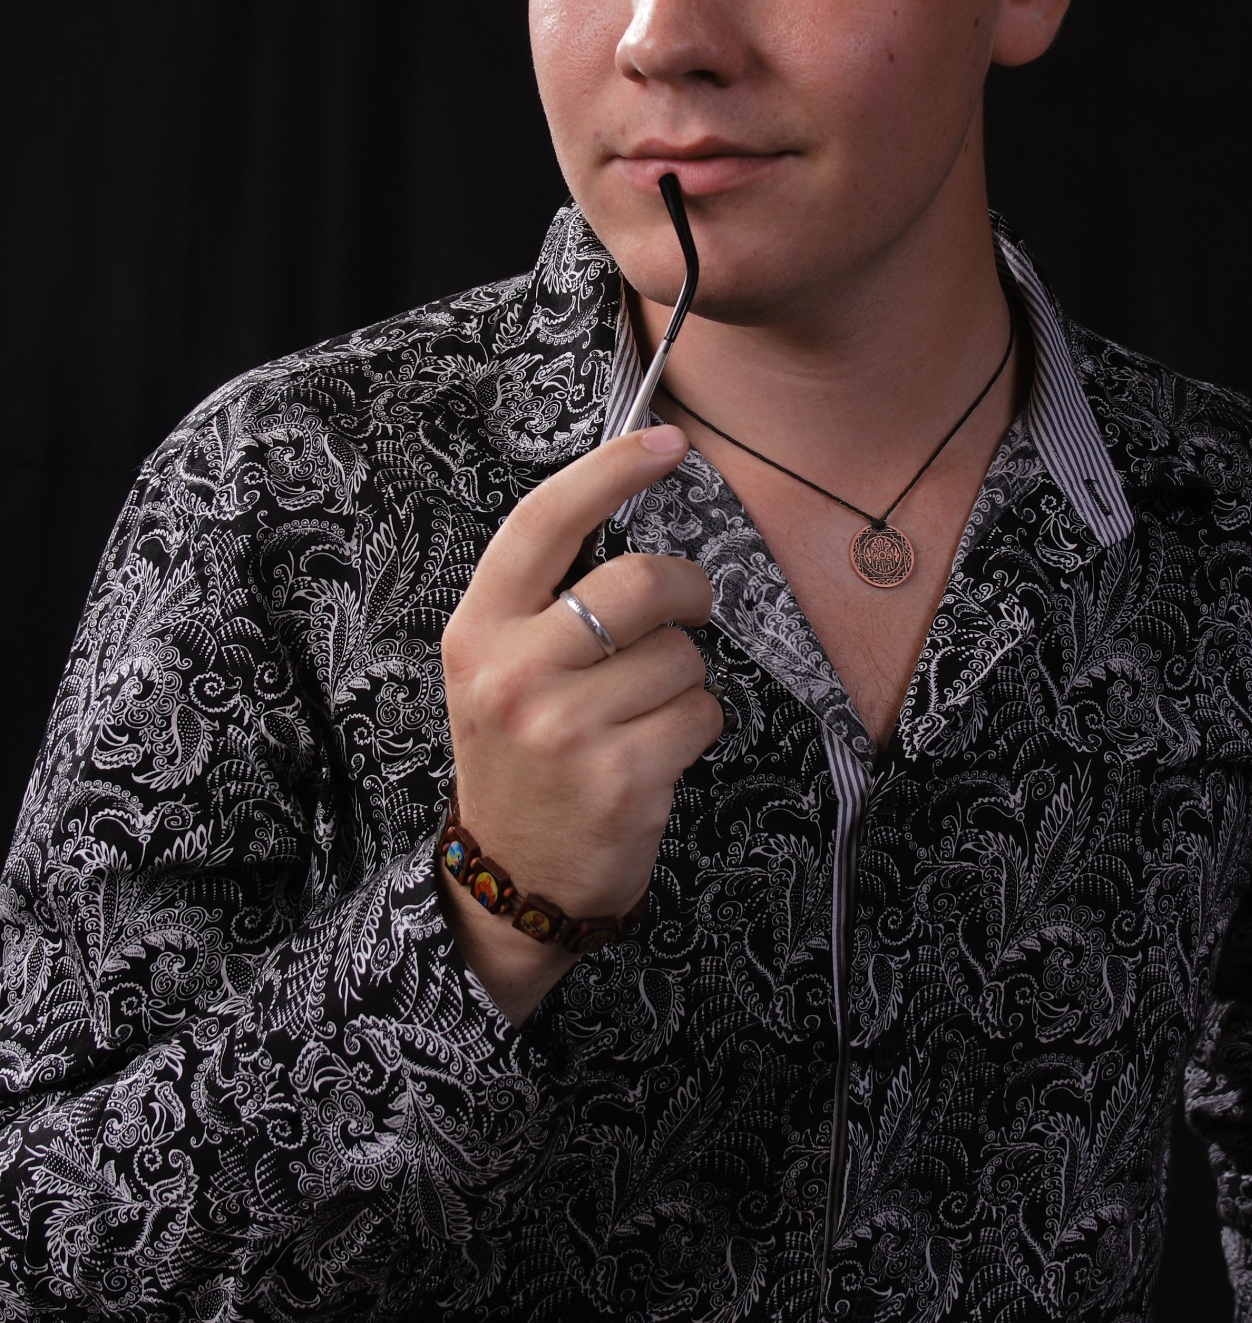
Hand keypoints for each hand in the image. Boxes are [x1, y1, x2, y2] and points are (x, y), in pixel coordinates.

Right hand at [439, 424, 720, 1020]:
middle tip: (685, 611)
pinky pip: (703, 712)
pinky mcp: (622, 777)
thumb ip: (547, 599)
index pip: (544, 522)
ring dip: (684, 679)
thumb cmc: (520, 755)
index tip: (667, 441)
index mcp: (478, 630)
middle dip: (685, 592)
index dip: (611, 471)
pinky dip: (696, 727)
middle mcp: (514, 673)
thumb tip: (629, 502)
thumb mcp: (496, 668)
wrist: (511, 880)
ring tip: (640, 714)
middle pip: (641, 581)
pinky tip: (654, 754)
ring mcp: (567, 728)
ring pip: (683, 656)